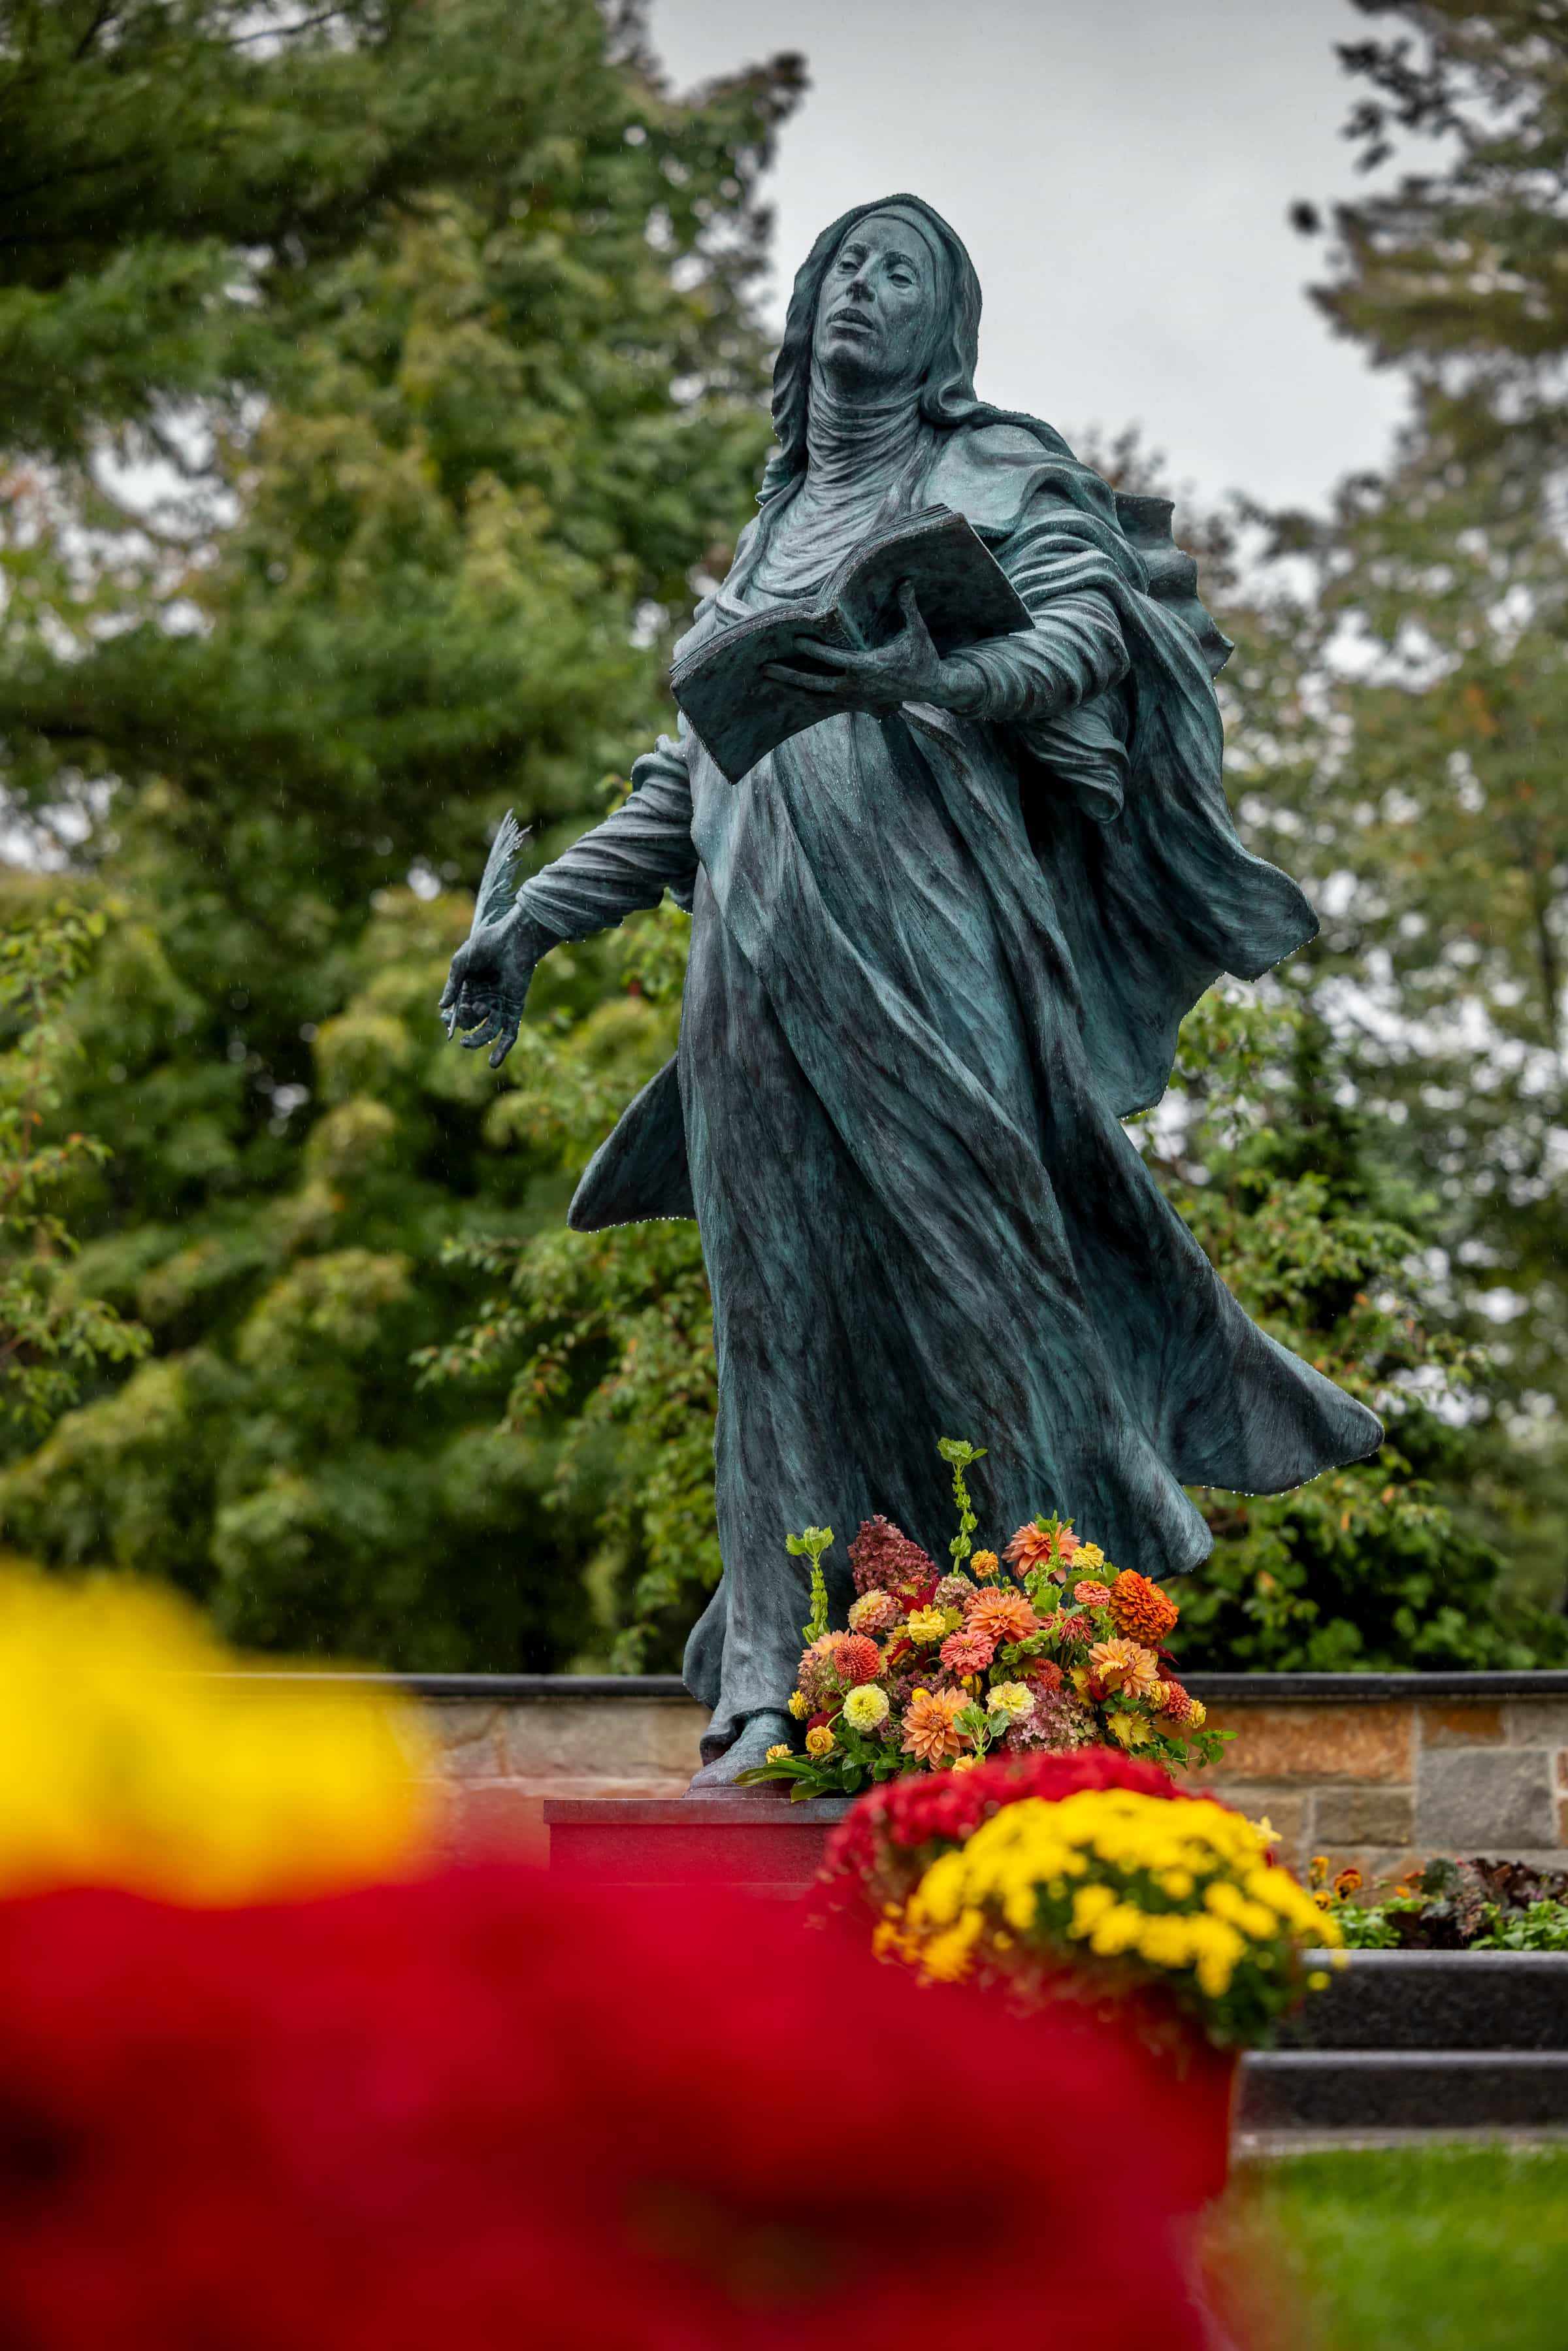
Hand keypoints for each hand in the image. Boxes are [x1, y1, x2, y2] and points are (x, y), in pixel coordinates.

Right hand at [438, 916, 536, 1068]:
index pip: (458, 1011)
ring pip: (489, 1031)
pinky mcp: (515, 1008)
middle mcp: (486, 998)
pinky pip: (510, 1034)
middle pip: (472, 1023)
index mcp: (470, 988)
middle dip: (464, 1025)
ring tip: (466, 1042)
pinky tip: (493, 1064)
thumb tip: (443, 1007)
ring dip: (477, 1039)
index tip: (446, 1022)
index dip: (451, 1020)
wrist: (513, 938)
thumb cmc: (487, 944)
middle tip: (462, 1017)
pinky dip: (503, 1049)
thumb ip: (452, 984)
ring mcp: (501, 1004)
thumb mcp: (461, 962)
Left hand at [760, 580, 968, 715]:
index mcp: (867, 669)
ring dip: (790, 686)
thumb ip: (908, 606)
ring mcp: (854, 698)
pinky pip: (824, 700)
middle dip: (788, 675)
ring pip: (814, 695)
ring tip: (767, 678)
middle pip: (814, 683)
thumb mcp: (917, 631)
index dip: (814, 650)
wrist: (934, 689)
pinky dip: (805, 693)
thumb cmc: (924, 657)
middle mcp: (856, 686)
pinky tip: (788, 687)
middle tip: (763, 667)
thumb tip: (906, 580)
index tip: (795, 640)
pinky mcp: (855, 703)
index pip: (833, 659)